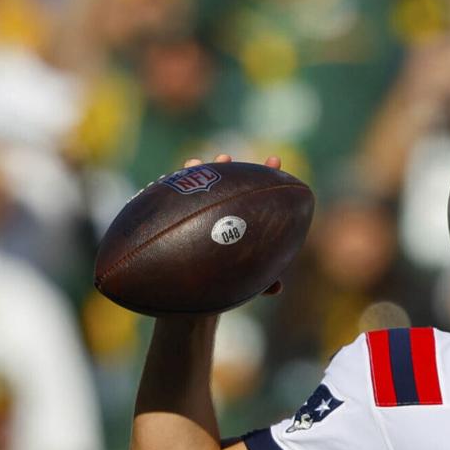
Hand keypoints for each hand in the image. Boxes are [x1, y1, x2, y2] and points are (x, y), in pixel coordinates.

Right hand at [182, 153, 283, 296]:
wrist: (195, 293)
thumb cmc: (227, 283)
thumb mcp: (246, 282)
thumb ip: (263, 283)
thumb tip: (278, 288)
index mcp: (245, 221)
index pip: (259, 195)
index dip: (268, 176)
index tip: (275, 160)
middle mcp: (225, 212)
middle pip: (229, 184)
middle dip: (230, 168)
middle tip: (226, 156)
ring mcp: (203, 211)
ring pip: (202, 188)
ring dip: (200, 173)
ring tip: (196, 163)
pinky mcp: (181, 217)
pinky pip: (177, 200)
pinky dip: (174, 188)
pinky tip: (172, 177)